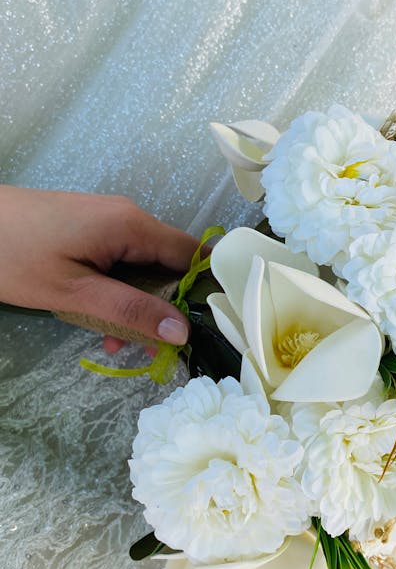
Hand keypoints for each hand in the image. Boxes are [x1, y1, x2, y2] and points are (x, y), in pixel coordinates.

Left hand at [0, 187, 199, 349]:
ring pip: (142, 269)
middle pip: (169, 266)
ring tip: (111, 343)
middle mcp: (128, 217)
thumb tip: (183, 331)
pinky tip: (95, 321)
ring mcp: (108, 222)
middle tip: (150, 351)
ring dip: (135, 307)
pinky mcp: (90, 230)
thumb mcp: (73, 293)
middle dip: (163, 309)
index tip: (204, 329)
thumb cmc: (13, 256)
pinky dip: (116, 293)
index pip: (193, 255)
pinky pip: (120, 264)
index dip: (204, 291)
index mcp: (131, 226)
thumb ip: (130, 311)